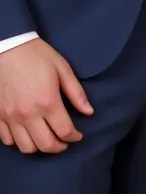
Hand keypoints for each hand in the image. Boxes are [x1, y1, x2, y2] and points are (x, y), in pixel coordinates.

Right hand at [0, 38, 93, 153]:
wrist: (8, 46)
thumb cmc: (36, 55)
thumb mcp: (62, 69)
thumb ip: (76, 93)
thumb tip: (89, 112)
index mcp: (48, 102)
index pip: (65, 131)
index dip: (74, 137)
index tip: (77, 135)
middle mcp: (28, 113)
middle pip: (46, 145)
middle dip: (59, 147)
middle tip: (64, 141)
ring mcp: (10, 116)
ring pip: (26, 147)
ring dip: (38, 147)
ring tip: (45, 138)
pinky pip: (7, 140)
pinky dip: (18, 141)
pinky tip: (26, 133)